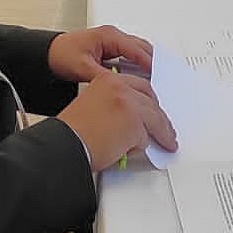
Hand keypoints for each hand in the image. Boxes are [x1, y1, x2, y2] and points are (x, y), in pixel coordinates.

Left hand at [48, 26, 152, 84]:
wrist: (48, 54)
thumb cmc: (61, 54)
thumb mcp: (83, 68)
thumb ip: (103, 77)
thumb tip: (120, 86)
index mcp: (109, 36)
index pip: (136, 49)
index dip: (148, 63)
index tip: (158, 75)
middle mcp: (112, 36)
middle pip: (141, 48)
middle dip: (152, 62)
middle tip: (161, 79)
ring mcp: (112, 42)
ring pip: (137, 51)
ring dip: (145, 63)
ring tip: (154, 80)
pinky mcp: (110, 50)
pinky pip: (129, 56)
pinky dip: (137, 65)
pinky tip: (139, 78)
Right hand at [60, 70, 176, 171]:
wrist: (66, 144)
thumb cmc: (72, 131)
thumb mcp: (92, 106)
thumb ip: (113, 105)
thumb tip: (129, 120)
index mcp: (108, 80)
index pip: (139, 86)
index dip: (149, 100)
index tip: (154, 108)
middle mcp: (120, 87)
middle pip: (150, 100)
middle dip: (161, 117)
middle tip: (165, 128)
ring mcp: (129, 104)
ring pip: (155, 119)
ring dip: (162, 133)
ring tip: (166, 142)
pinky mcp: (135, 123)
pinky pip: (147, 137)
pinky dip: (141, 147)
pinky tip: (133, 152)